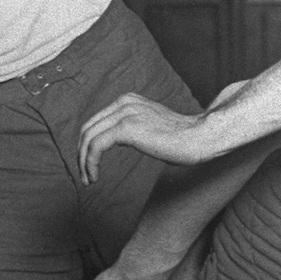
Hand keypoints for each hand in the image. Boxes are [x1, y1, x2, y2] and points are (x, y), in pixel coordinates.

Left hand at [80, 93, 208, 183]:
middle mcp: (123, 102)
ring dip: (83, 162)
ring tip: (88, 179)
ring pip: (88, 138)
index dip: (87, 145)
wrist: (199, 137)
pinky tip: (95, 176)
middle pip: (87, 128)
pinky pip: (95, 146)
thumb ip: (133, 127)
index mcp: (128, 100)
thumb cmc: (181, 138)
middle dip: (81, 154)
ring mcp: (124, 113)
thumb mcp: (151, 126)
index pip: (96, 121)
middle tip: (85, 175)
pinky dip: (90, 163)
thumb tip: (118, 138)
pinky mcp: (126, 128)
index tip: (90, 165)